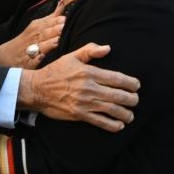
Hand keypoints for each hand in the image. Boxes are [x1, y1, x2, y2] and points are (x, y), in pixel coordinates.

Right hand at [0, 0, 64, 68]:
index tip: (65, 19)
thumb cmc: (27, 39)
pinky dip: (36, 59)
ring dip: (47, 44)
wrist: (6, 55)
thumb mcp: (37, 26)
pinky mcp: (26, 63)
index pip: (46, 24)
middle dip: (53, 31)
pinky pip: (32, 62)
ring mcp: (29, 51)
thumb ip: (52, 17)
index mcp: (35, 28)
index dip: (56, 22)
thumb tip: (62, 3)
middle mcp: (32, 38)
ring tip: (56, 41)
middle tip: (63, 27)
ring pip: (39, 47)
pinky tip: (41, 57)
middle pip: (44, 34)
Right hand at [19, 43, 139, 131]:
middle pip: (118, 95)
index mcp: (89, 73)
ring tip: (131, 115)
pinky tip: (119, 125)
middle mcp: (89, 88)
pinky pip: (100, 122)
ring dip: (126, 114)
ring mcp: (85, 103)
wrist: (37, 89)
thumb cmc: (55, 72)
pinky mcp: (80, 114)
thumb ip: (90, 51)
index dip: (131, 83)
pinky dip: (112, 125)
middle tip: (136, 100)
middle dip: (132, 99)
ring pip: (112, 110)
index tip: (137, 86)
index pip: (117, 78)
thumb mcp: (71, 57)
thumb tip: (108, 48)